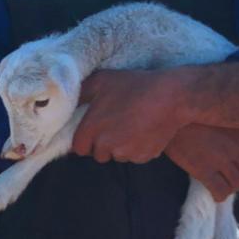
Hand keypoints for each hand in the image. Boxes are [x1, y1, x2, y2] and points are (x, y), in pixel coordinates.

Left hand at [72, 69, 186, 163]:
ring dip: (120, 147)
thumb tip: (66, 100)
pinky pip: (135, 157)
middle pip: (98, 154)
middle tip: (115, 125)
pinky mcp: (143, 157)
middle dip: (103, 144)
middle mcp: (105, 145)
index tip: (95, 129)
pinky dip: (137, 148)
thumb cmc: (135, 85)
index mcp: (91, 129)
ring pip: (117, 156)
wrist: (171, 97)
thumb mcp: (102, 80)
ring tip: (131, 125)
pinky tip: (143, 130)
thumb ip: (80, 92)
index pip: (79, 148)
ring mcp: (125, 153)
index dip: (86, 139)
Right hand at [165, 123, 238, 200]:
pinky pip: (220, 190)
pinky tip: (215, 194)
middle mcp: (234, 148)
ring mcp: (220, 160)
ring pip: (235, 184)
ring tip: (222, 185)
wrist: (169, 116)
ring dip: (230, 188)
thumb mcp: (218, 116)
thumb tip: (238, 144)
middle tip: (232, 180)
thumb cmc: (192, 115)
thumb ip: (232, 128)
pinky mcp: (203, 170)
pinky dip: (220, 195)